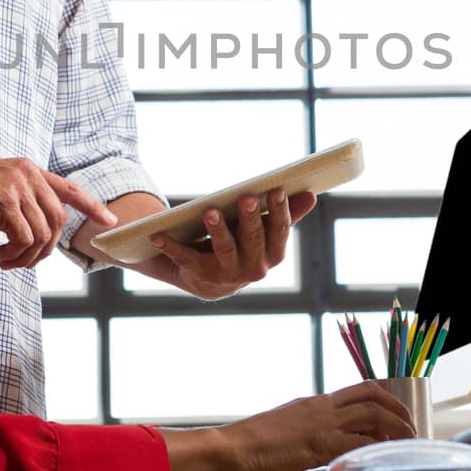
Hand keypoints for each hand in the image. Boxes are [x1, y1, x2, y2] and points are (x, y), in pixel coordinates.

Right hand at [0, 158, 116, 269]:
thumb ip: (22, 200)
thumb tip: (42, 230)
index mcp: (29, 170)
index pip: (69, 188)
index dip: (92, 206)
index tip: (110, 222)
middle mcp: (27, 175)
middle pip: (58, 221)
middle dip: (47, 249)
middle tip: (23, 261)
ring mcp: (15, 188)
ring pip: (43, 234)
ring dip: (28, 257)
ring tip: (6, 261)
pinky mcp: (2, 204)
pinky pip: (25, 240)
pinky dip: (16, 256)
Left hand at [148, 188, 315, 299]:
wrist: (212, 281)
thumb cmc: (244, 245)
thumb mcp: (264, 231)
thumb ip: (287, 215)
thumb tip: (311, 195)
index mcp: (273, 254)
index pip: (279, 231)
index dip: (278, 211)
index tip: (275, 190)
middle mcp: (254, 268)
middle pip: (253, 239)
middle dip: (249, 218)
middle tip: (245, 197)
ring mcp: (227, 274)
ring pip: (224, 249)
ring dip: (217, 229)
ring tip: (209, 210)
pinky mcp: (201, 276)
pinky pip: (186, 258)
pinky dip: (171, 245)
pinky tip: (159, 232)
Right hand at [163, 382, 414, 470]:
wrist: (227, 449)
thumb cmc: (246, 445)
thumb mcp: (281, 429)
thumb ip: (302, 431)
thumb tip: (313, 445)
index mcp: (312, 403)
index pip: (357, 391)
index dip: (383, 400)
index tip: (396, 415)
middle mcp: (320, 408)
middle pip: (371, 395)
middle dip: (398, 409)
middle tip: (411, 427)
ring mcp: (320, 425)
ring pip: (372, 414)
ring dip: (396, 426)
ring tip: (408, 441)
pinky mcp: (317, 446)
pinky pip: (356, 443)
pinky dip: (375, 448)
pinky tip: (384, 457)